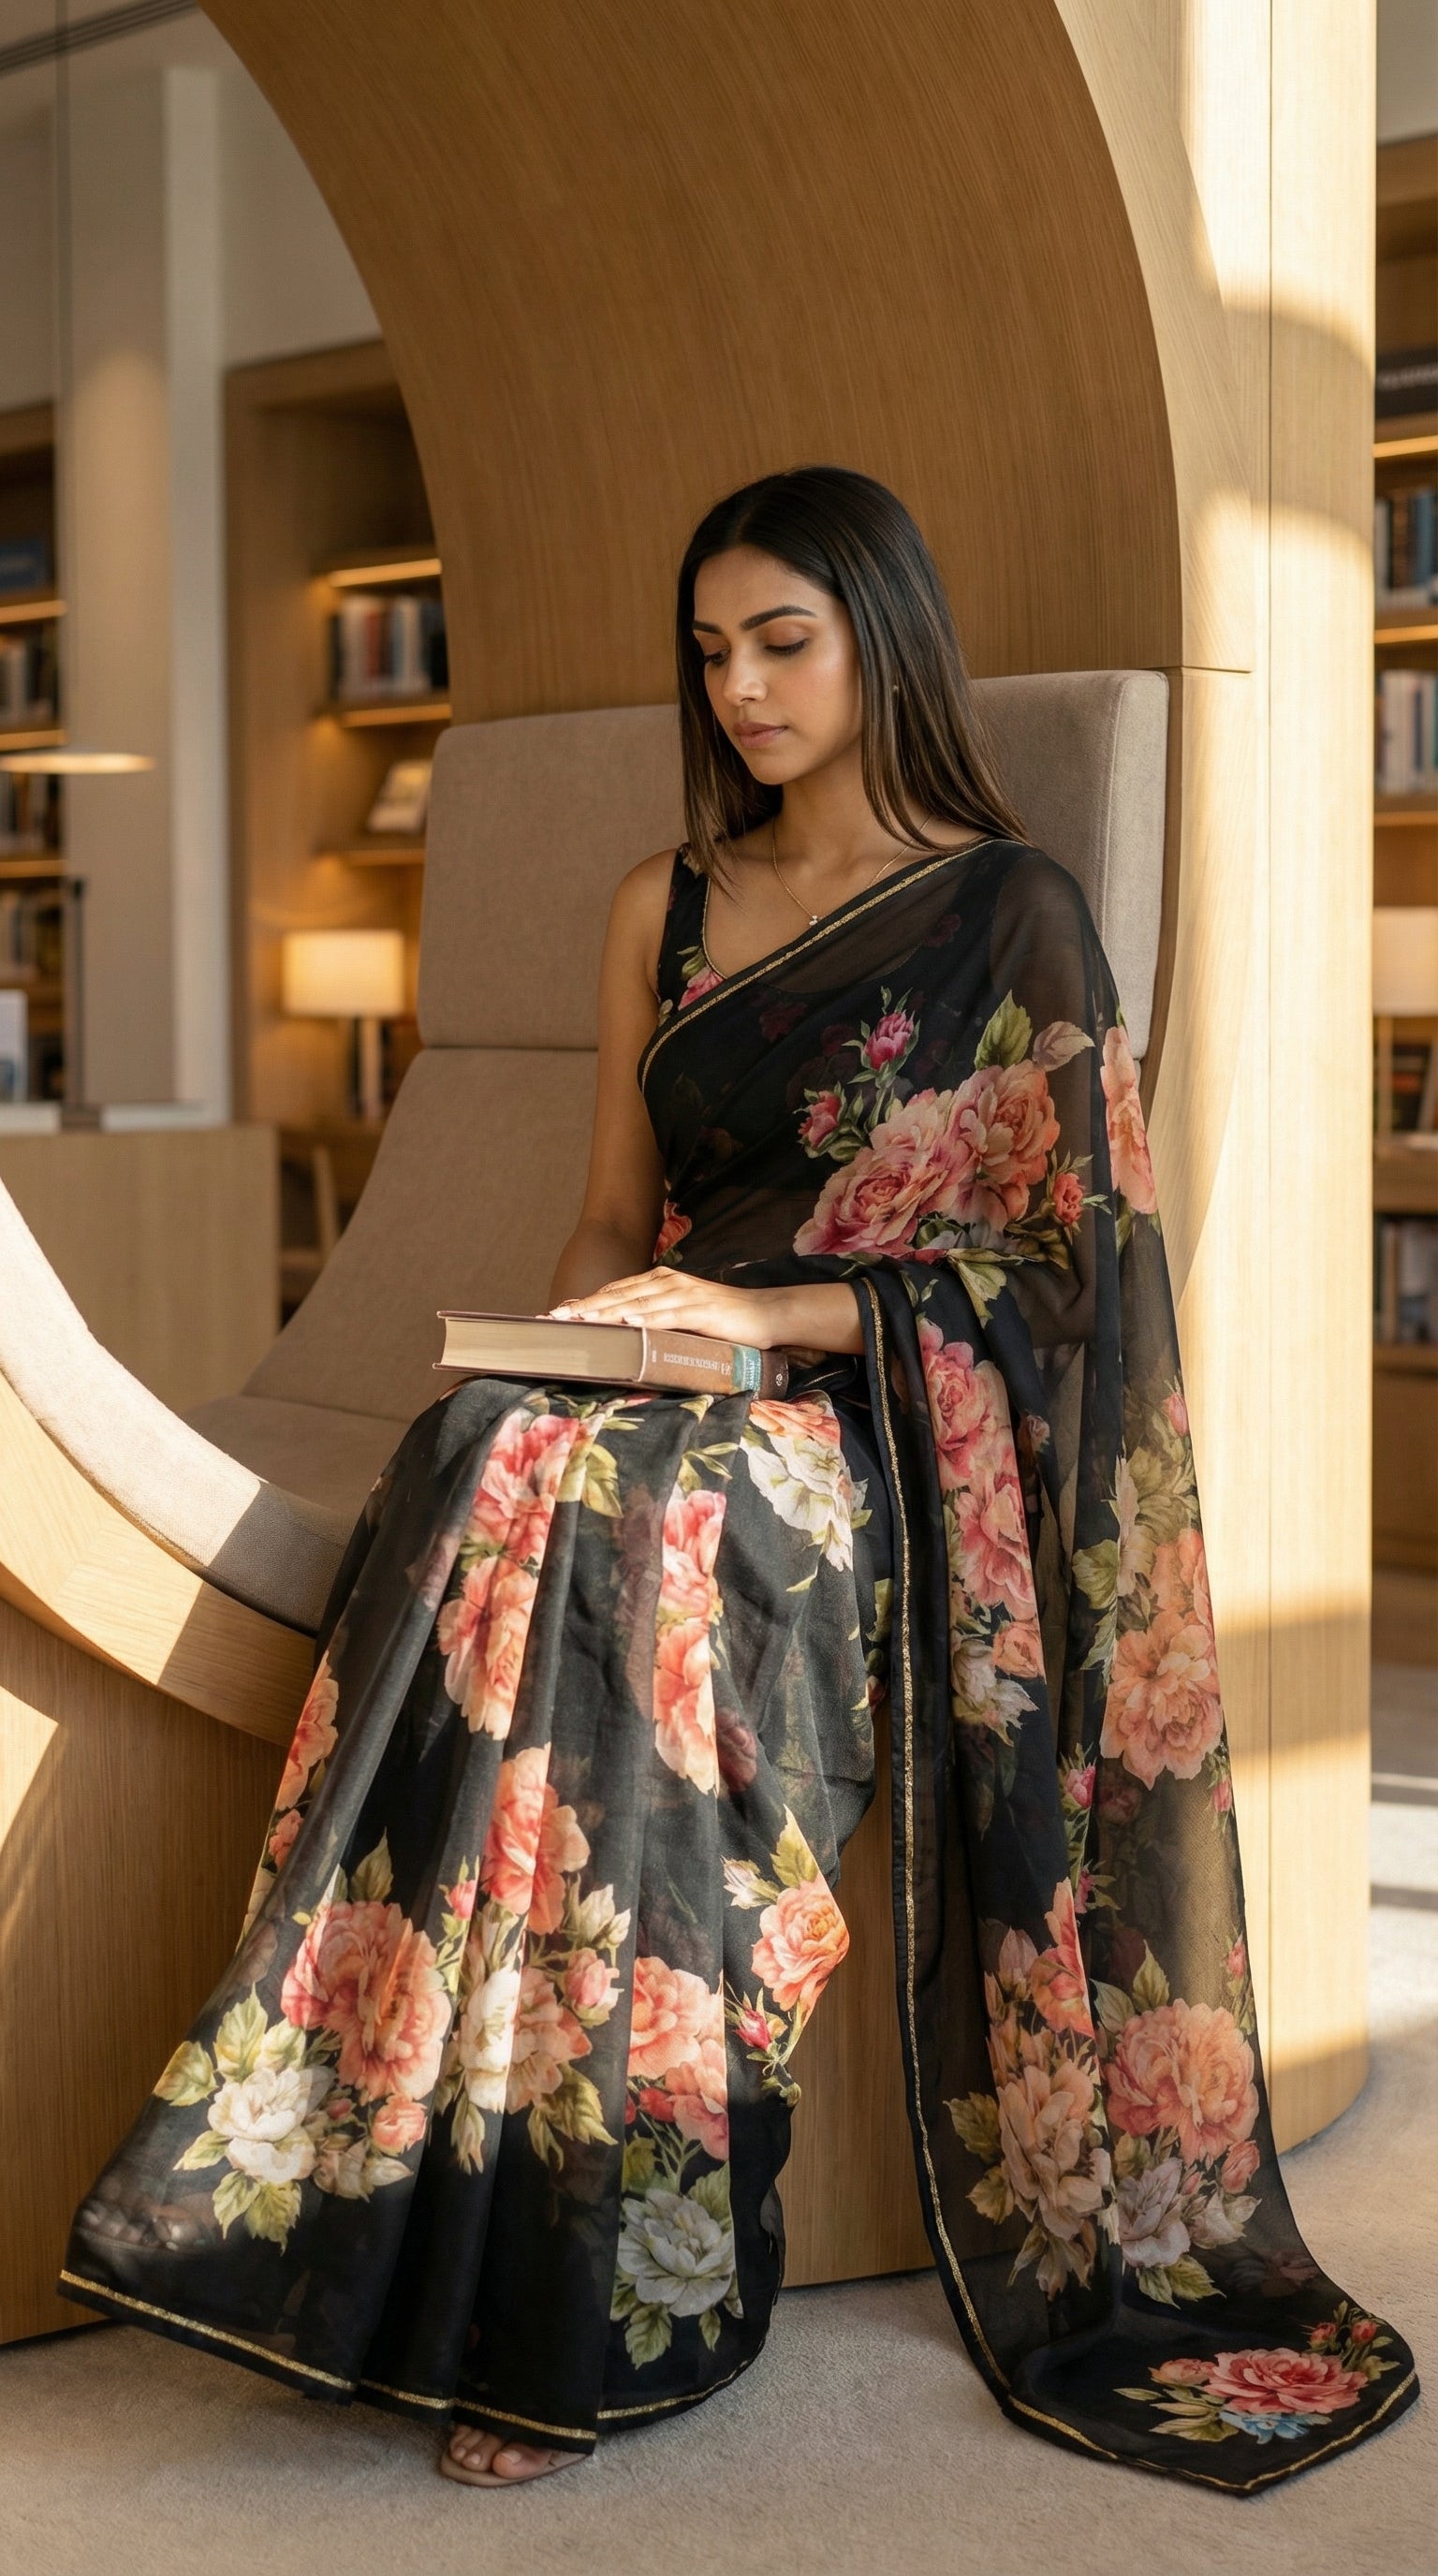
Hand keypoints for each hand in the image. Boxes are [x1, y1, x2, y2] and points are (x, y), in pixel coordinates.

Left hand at [550, 1269, 791, 1347]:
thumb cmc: (724, 1319)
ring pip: (634, 1303)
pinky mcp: (698, 1310)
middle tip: (554, 1318)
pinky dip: (642, 1319)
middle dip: (584, 1307)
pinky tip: (624, 1324)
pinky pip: (664, 1315)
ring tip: (577, 1320)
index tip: (559, 1313)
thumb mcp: (684, 1315)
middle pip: (618, 1295)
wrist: (765, 1314)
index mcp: (662, 1281)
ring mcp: (682, 1294)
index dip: (587, 1302)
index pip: (616, 1291)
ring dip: (604, 1312)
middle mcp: (668, 1283)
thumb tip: (629, 1333)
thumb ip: (658, 1318)